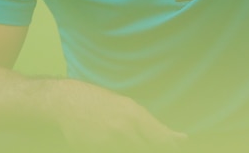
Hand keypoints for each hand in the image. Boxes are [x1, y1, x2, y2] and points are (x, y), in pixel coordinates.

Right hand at [53, 81, 187, 151]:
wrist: (66, 101)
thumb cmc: (98, 102)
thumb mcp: (124, 106)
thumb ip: (145, 122)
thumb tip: (168, 136)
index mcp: (134, 114)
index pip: (160, 136)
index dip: (171, 143)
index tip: (182, 142)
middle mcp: (124, 128)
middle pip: (148, 147)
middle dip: (157, 146)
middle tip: (168, 146)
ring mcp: (109, 140)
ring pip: (133, 148)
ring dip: (135, 145)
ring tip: (125, 137)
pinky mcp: (95, 148)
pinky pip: (115, 150)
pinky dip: (119, 147)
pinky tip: (116, 142)